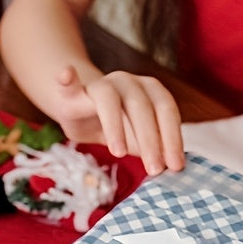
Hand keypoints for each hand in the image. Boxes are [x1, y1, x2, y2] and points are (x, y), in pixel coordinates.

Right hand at [54, 65, 184, 175]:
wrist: (82, 110)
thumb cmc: (118, 126)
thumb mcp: (138, 139)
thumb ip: (154, 148)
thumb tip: (174, 168)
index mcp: (149, 90)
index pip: (166, 110)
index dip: (172, 137)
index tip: (175, 165)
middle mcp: (127, 82)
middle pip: (141, 106)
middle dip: (150, 139)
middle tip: (154, 169)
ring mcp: (100, 85)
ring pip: (109, 99)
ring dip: (115, 126)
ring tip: (119, 153)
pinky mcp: (74, 93)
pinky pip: (70, 84)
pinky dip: (67, 79)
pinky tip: (66, 74)